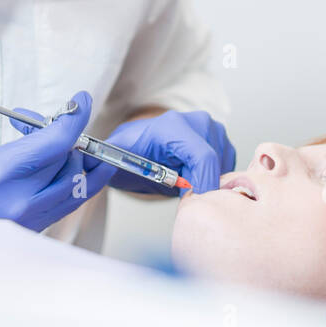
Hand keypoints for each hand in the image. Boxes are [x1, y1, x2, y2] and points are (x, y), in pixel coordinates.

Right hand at [0, 46, 94, 230]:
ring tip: (71, 139)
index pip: (55, 143)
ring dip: (78, 161)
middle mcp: (19, 202)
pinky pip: (64, 205)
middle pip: (70, 163)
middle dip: (67, 135)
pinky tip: (58, 164)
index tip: (80, 99)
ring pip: (76, 189)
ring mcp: (25, 221)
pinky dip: (70, 182)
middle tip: (47, 119)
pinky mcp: (26, 230)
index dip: (74, 117)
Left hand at [99, 110, 233, 195]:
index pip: (202, 157)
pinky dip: (213, 178)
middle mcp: (196, 121)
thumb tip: (97, 167)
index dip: (202, 185)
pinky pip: (228, 168)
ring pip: (223, 169)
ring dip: (206, 184)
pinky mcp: (221, 138)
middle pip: (214, 166)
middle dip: (201, 188)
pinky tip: (192, 178)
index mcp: (171, 126)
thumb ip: (112, 165)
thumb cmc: (127, 155)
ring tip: (181, 185)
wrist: (136, 145)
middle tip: (180, 198)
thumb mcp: (117, 162)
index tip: (193, 205)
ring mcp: (212, 128)